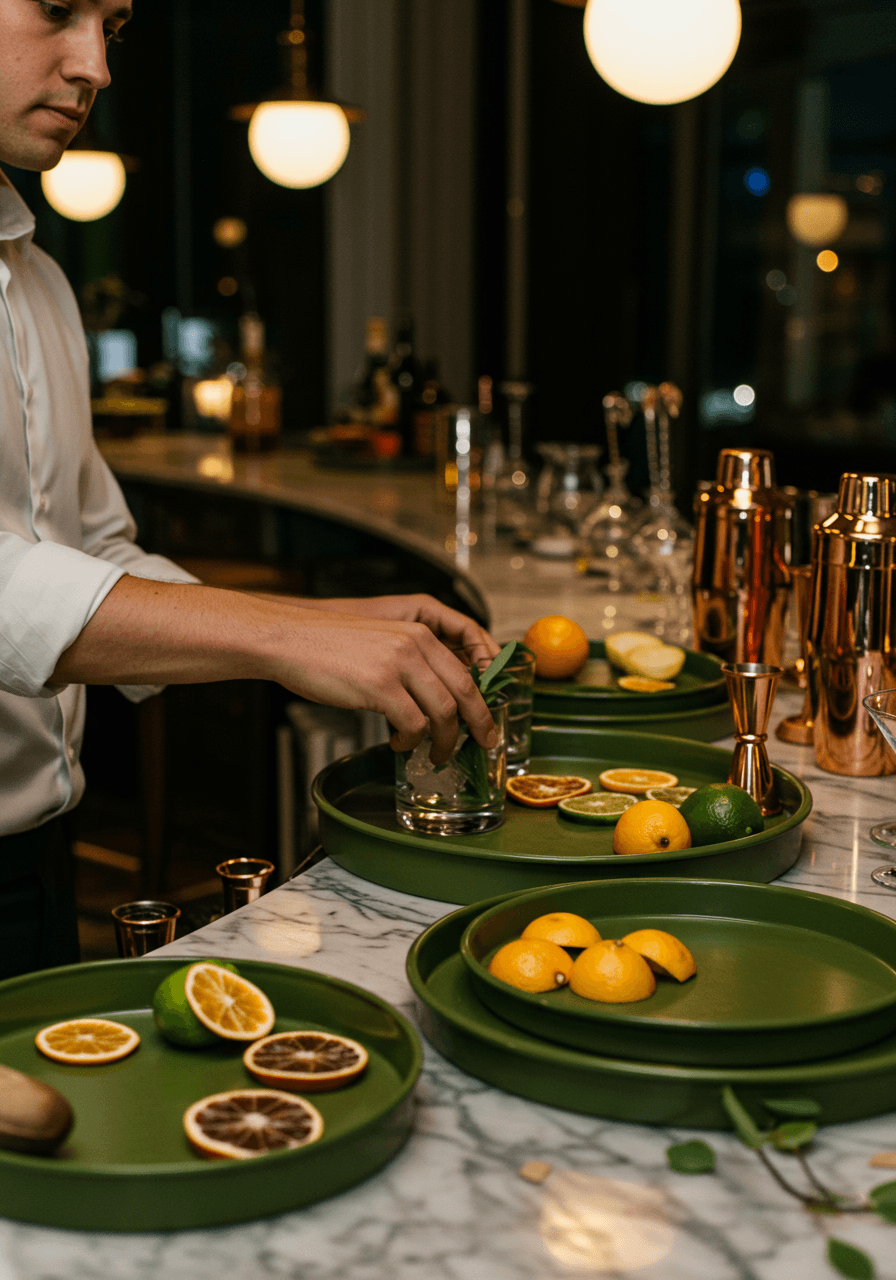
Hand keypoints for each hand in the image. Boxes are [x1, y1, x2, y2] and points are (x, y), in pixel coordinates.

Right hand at [271, 607, 498, 764]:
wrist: (290, 639)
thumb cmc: (328, 648)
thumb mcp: (382, 645)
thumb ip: (411, 666)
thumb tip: (434, 704)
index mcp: (419, 634)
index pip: (466, 672)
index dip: (481, 704)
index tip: (487, 724)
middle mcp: (415, 645)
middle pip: (465, 692)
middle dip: (479, 725)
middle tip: (483, 746)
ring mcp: (399, 665)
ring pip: (444, 712)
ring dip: (444, 741)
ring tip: (434, 754)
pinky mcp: (379, 686)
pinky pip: (412, 724)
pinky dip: (410, 741)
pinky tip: (398, 742)